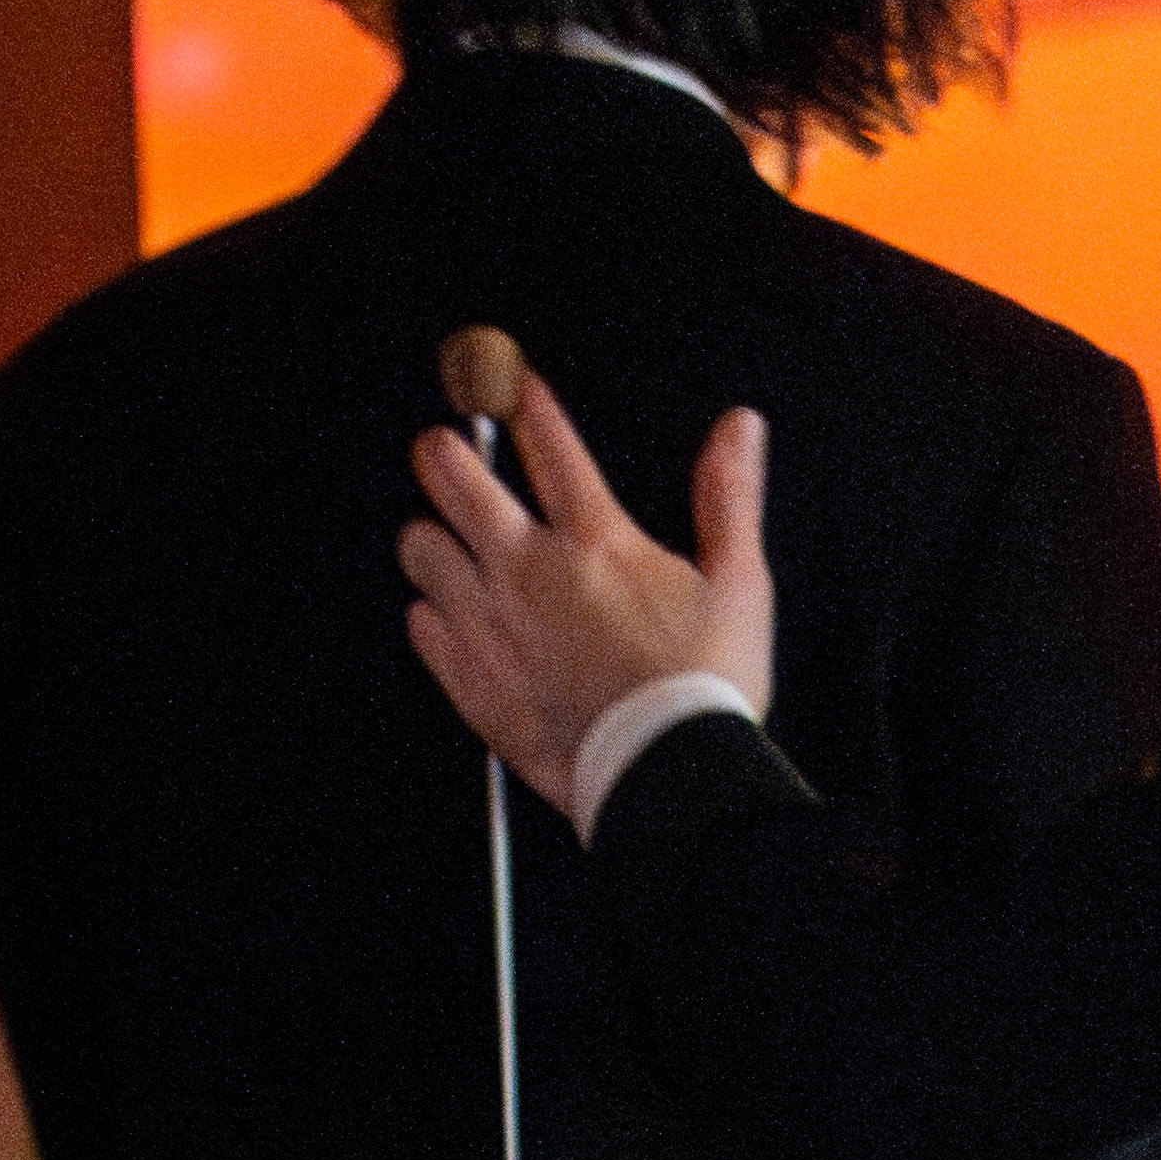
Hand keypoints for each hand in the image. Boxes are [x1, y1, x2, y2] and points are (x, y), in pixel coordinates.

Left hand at [404, 371, 772, 806]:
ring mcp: (491, 623)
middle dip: (444, 450)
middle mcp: (531, 570)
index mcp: (597, 540)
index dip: (525, 402)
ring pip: (421, 547)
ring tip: (444, 540)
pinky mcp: (470, 678)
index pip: (547, 442)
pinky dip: (431, 614)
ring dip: (430, 536)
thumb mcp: (739, 582)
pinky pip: (421, 626)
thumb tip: (739, 430)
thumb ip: (729, 497)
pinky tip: (449, 615)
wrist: (665, 774)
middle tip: (445, 448)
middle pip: (455, 477)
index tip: (513, 385)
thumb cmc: (703, 688)